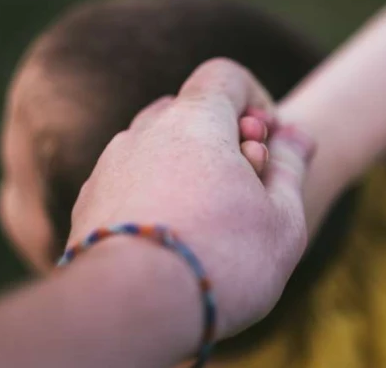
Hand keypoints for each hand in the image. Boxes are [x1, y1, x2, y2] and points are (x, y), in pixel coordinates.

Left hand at [68, 58, 314, 338]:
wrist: (131, 310)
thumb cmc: (223, 259)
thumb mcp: (283, 216)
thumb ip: (292, 166)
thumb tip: (296, 135)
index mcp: (196, 120)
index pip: (225, 75)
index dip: (255, 101)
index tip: (266, 144)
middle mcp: (146, 131)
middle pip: (192, 112)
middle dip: (224, 139)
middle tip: (244, 187)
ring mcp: (111, 165)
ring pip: (159, 147)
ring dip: (189, 169)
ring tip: (208, 221)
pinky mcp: (89, 201)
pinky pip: (132, 180)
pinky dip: (157, 195)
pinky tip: (171, 240)